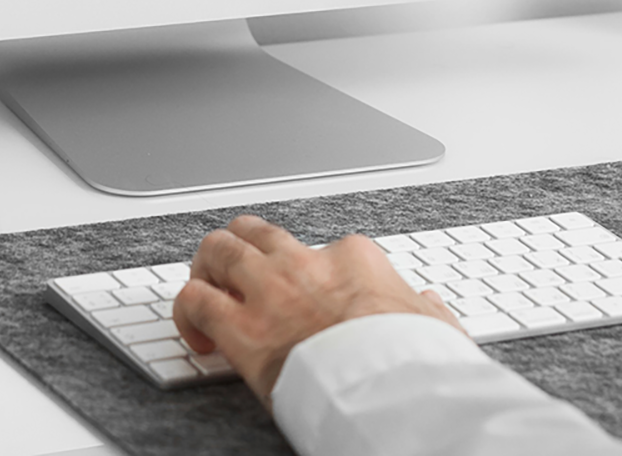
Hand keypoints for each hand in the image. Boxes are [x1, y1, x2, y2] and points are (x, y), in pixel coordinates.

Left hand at [174, 215, 460, 405]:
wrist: (389, 388)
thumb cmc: (411, 360)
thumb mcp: (433, 326)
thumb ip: (424, 310)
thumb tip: (428, 303)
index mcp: (353, 259)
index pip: (321, 247)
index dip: (306, 271)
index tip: (305, 296)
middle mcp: (305, 264)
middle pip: (257, 233)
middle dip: (242, 247)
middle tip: (234, 271)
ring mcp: (269, 291)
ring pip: (218, 250)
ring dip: (207, 267)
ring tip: (207, 289)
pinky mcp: (240, 328)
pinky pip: (194, 301)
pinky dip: (187, 313)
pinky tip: (198, 337)